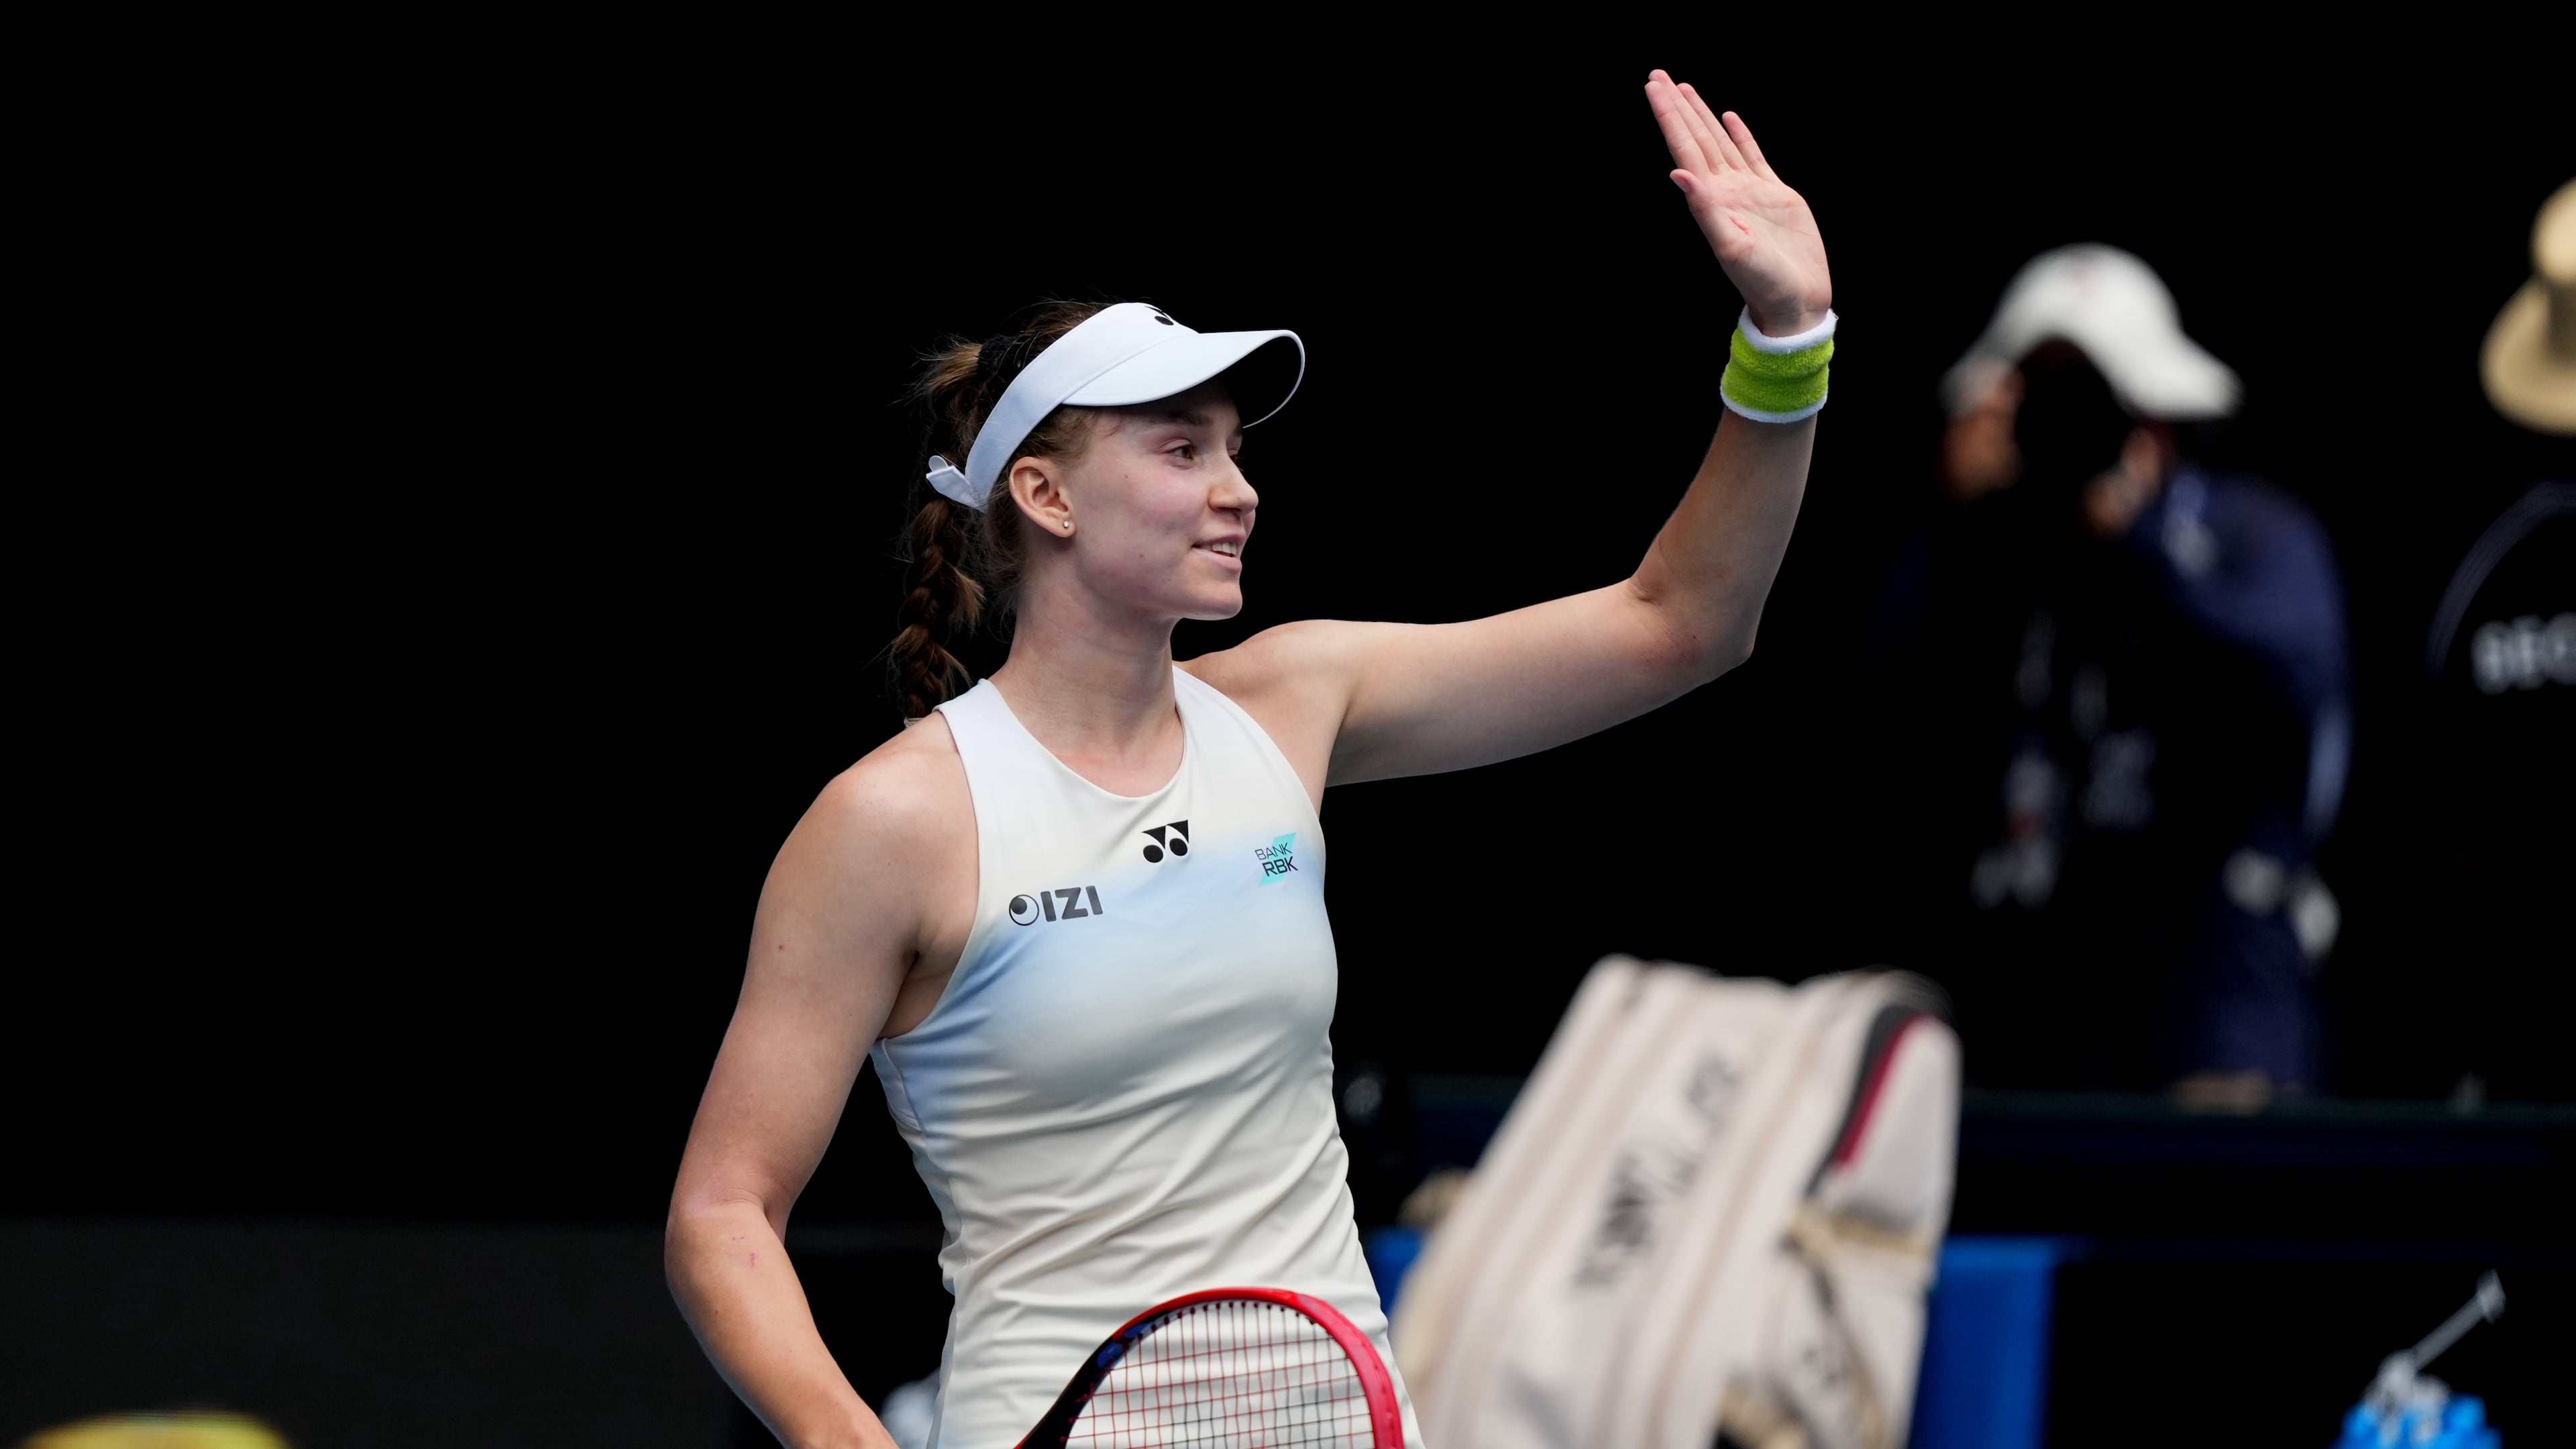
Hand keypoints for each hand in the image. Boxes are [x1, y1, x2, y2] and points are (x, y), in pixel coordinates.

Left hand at [1644, 70, 1831, 337]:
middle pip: (1696, 138)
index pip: (1684, 148)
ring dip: (1702, 116)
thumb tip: (1676, 173)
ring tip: (1685, 89)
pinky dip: (1740, 135)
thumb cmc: (1762, 282)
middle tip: (1657, 75)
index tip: (1652, 87)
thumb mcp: (1730, 246)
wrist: (1794, 301)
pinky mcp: (1774, 195)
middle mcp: (1725, 190)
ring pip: (1720, 142)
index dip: (1668, 116)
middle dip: (1677, 107)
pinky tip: (1729, 118)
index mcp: (1711, 200)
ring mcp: (1749, 191)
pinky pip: (1753, 156)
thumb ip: (1704, 210)